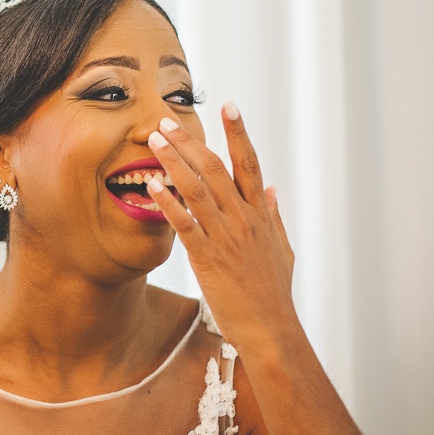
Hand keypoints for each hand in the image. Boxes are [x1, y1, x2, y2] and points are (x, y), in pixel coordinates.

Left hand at [144, 102, 298, 352]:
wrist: (270, 328)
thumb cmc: (273, 293)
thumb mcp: (281, 249)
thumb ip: (273, 217)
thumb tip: (270, 190)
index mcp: (260, 214)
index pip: (249, 163)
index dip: (238, 133)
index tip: (228, 105)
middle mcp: (244, 218)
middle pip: (215, 168)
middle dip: (189, 141)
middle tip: (166, 120)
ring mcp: (226, 236)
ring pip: (197, 188)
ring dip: (174, 160)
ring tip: (155, 140)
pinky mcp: (208, 256)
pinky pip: (185, 222)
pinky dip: (168, 201)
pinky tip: (152, 184)